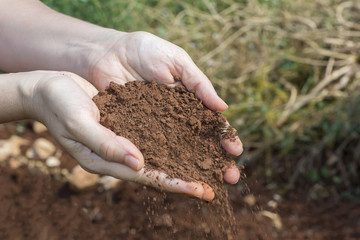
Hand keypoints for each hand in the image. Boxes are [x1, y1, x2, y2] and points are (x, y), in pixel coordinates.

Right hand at [21, 71, 214, 199]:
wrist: (48, 88)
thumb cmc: (59, 104)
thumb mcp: (79, 123)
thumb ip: (107, 144)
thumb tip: (139, 163)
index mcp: (109, 160)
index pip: (149, 177)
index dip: (176, 185)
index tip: (202, 191)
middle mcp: (123, 152)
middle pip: (163, 168)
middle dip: (192, 175)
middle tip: (222, 182)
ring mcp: (128, 137)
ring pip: (164, 151)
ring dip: (190, 156)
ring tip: (217, 160)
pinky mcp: (130, 121)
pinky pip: (158, 131)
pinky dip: (177, 135)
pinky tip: (194, 133)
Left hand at [89, 31, 242, 184]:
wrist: (107, 51)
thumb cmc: (145, 51)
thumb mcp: (177, 62)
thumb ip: (199, 84)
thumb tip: (223, 108)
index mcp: (189, 101)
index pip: (212, 124)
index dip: (225, 137)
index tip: (236, 150)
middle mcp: (175, 119)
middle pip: (199, 144)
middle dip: (216, 161)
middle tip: (230, 177)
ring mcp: (155, 129)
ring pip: (178, 153)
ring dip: (193, 169)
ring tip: (207, 185)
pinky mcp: (134, 133)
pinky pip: (151, 150)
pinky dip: (163, 165)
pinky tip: (173, 178)